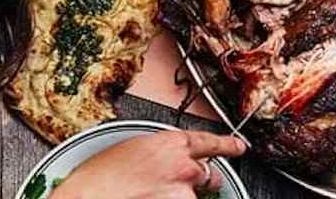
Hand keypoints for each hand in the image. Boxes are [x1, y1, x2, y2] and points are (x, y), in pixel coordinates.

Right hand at [57, 130, 246, 198]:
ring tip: (152, 195)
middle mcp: (184, 170)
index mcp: (171, 145)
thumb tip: (165, 162)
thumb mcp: (130, 150)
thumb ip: (157, 153)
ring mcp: (182, 197)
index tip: (239, 147)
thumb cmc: (96, 181)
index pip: (210, 142)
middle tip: (179, 188)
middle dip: (198, 181)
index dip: (227, 145)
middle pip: (208, 175)